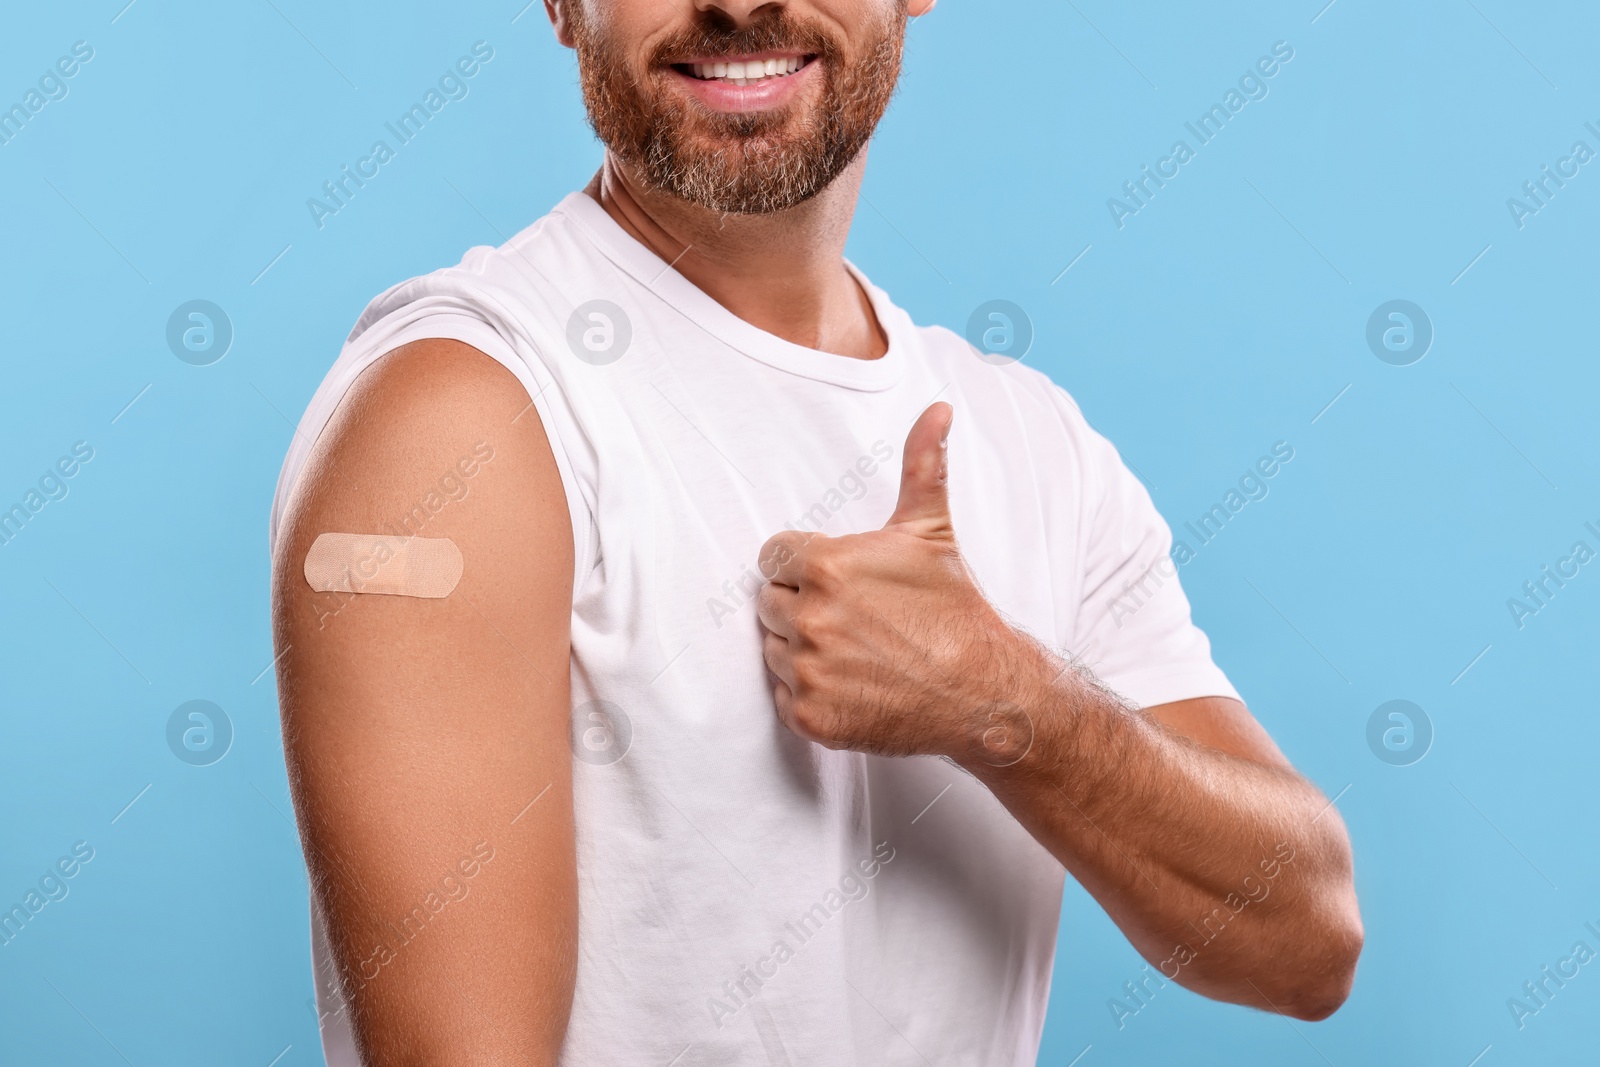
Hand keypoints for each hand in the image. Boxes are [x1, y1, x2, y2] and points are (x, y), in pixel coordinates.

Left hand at [756, 403, 1040, 763]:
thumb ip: (922, 465)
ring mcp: (807, 670)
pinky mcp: (810, 716)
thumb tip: (939, 408)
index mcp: (825, 565)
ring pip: (773, 648)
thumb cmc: (954, 607)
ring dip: (802, 649)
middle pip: (769, 601)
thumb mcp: (933, 531)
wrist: (984, 691)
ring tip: (857, 651)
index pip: (774, 555)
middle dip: (802, 605)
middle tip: (855, 619)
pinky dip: (809, 694)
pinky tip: (852, 685)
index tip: (843, 582)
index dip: (805, 565)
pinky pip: (782, 696)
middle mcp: (808, 617)